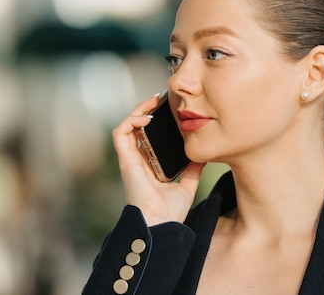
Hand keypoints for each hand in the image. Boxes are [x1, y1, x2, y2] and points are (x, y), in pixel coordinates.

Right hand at [112, 94, 204, 225]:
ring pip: (126, 126)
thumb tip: (204, 155)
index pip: (147, 136)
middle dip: (146, 109)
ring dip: (138, 110)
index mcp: (149, 165)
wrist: (162, 225)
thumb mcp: (187, 185)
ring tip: (153, 101)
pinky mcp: (125, 160)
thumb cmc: (171, 212)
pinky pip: (120, 133)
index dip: (154, 120)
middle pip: (137, 127)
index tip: (168, 108)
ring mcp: (130, 160)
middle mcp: (137, 160)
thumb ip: (192, 170)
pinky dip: (131, 121)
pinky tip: (147, 118)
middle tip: (161, 98)